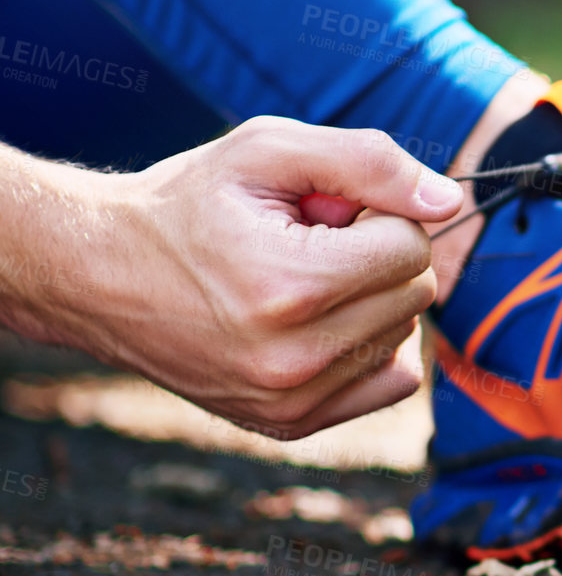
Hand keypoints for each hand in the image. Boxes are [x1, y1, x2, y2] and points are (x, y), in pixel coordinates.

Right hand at [36, 118, 463, 439]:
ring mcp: (292, 401)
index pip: (411, 246)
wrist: (99, 274)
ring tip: (300, 280)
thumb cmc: (190, 203)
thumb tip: (449, 201)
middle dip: (376, 253)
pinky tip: (320, 319)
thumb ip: (370, 162)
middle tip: (308, 241)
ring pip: (405, 334)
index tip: (325, 208)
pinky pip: (390, 381)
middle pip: (415, 292)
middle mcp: (294, 358)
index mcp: (290, 287)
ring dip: (371, 298)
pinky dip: (372, 344)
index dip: (377, 213)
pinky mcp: (292, 424)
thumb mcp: (269, 151)